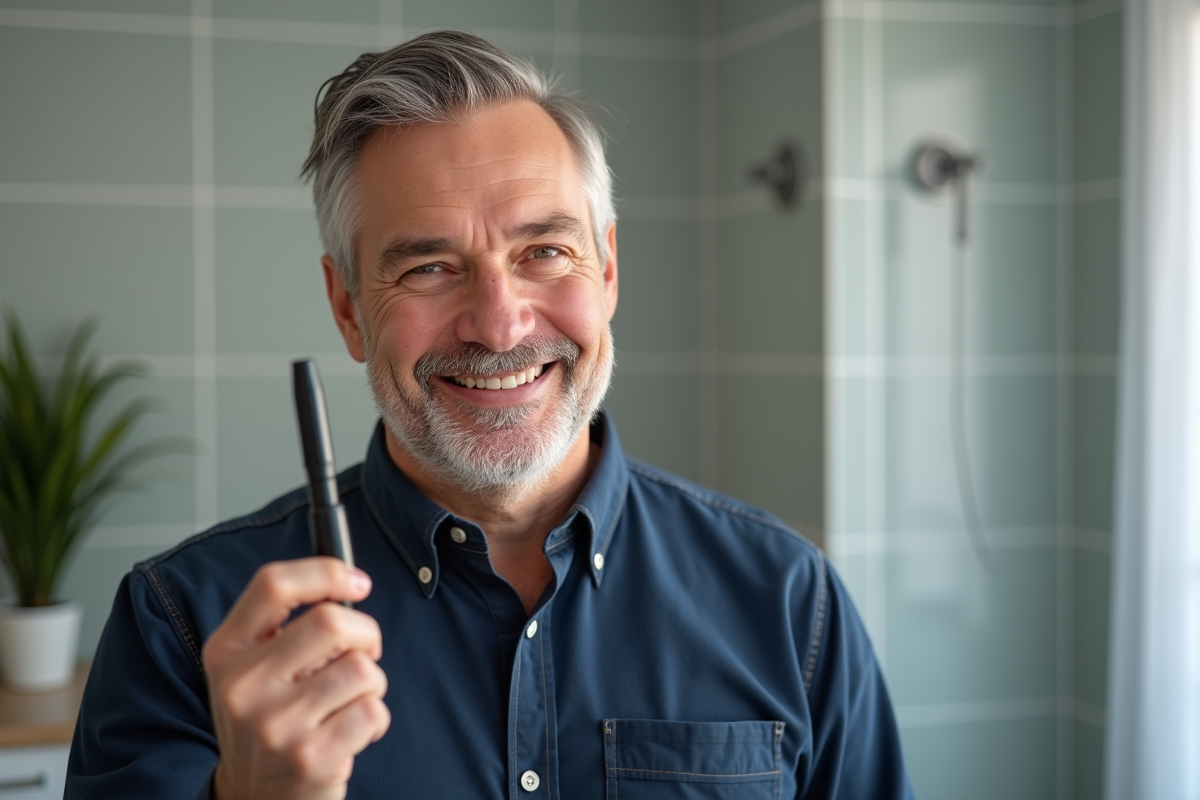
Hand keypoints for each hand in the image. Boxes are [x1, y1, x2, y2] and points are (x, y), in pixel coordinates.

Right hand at [202, 558, 389, 799]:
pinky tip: (351, 734)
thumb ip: (286, 626)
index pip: (273, 585)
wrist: (254, 798)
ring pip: (361, 668)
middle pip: (331, 621)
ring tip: (347, 704)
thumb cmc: (269, 721)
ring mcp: (275, 724)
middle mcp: (243, 685)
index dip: (325, 572)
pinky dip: (375, 720)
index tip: (358, 582)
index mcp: (226, 651)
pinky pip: (373, 710)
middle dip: (365, 634)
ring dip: (371, 684)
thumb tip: (350, 583)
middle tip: (362, 654)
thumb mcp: (252, 669)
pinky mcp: (310, 757)